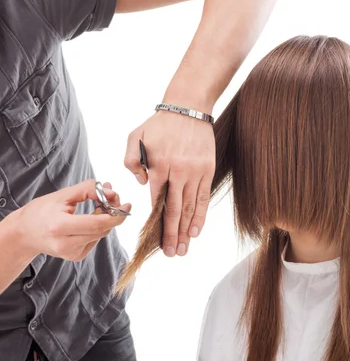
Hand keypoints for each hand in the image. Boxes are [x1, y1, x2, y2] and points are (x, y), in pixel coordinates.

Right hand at [16, 180, 130, 261]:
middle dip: (112, 213)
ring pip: (100, 235)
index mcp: (59, 227)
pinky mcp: (76, 257)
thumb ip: (88, 190)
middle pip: (102, 230)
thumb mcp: (62, 195)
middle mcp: (66, 244)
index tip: (127, 204)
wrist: (25, 234)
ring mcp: (71, 254)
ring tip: (99, 205)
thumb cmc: (42, 211)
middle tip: (113, 198)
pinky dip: (96, 228)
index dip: (115, 214)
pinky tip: (88, 219)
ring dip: (106, 219)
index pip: (96, 224)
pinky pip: (95, 240)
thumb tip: (111, 191)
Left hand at [124, 110, 215, 256]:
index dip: (157, 222)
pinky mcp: (207, 170)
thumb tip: (141, 183)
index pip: (158, 200)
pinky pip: (203, 198)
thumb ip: (130, 161)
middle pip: (175, 210)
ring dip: (187, 231)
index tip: (155, 240)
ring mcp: (195, 172)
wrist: (188, 107)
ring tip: (184, 249)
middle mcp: (178, 171)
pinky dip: (200, 216)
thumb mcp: (135, 136)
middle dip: (172, 235)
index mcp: (159, 165)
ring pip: (190, 207)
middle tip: (171, 254)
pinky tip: (196, 231)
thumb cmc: (159, 124)